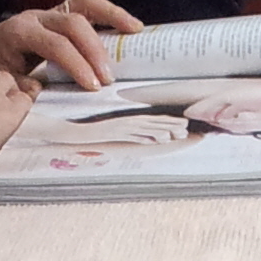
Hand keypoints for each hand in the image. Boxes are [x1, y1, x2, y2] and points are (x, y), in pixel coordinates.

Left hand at [0, 0, 141, 89]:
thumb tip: (46, 93)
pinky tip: (128, 26)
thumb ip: (23, 88)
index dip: (76, 65)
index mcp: (19, 32)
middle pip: (73, 22)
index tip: (92, 87)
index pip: (55, 45)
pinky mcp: (59, 14)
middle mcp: (36, 16)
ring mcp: (48, 12)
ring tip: (136, 31)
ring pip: (84, 3)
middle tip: (109, 78)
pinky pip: (87, 7)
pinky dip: (109, 14)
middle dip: (95, 49)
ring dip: (112, 16)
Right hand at [66, 113, 190, 147]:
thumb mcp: (118, 134)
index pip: (153, 120)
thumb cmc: (94, 134)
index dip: (168, 122)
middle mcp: (127, 121)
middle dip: (170, 125)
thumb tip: (150, 141)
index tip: (183, 125)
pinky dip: (145, 136)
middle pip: (152, 122)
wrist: (74, 132)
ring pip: (145, 127)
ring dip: (162, 130)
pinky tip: (155, 139)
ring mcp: (121, 126)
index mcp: (129, 120)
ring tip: (176, 133)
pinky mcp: (114, 131)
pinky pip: (132, 134)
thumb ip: (134, 136)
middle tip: (187, 129)